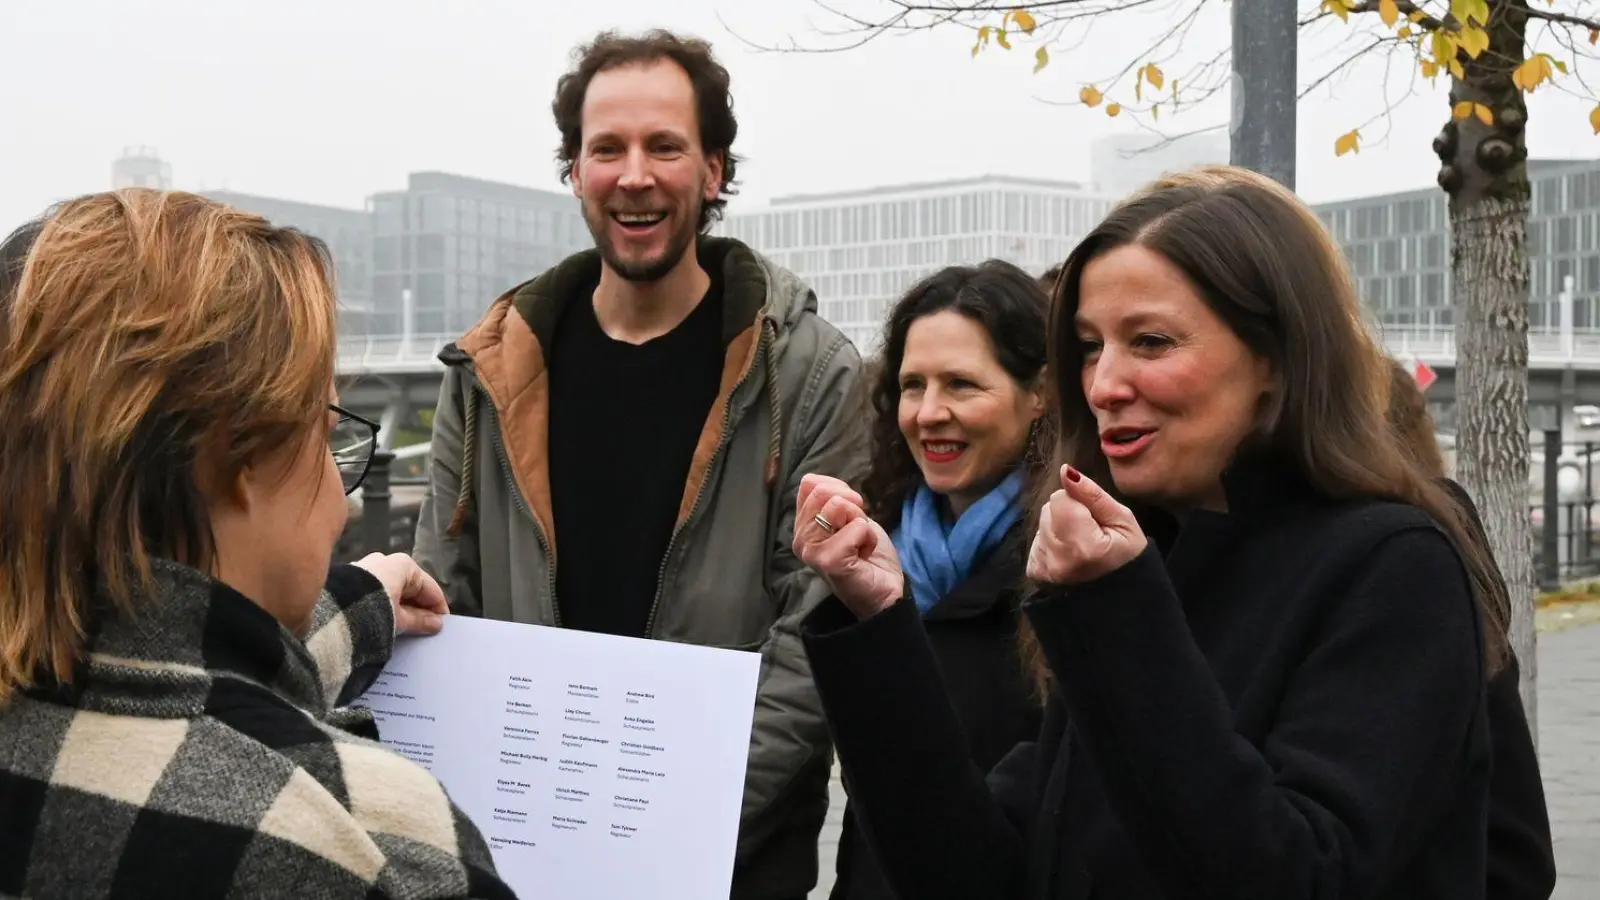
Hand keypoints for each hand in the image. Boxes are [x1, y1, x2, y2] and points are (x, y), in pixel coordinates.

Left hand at [353, 552, 448, 635]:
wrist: (331, 613)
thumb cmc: (373, 611)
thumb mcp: (400, 619)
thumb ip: (420, 620)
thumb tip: (436, 623)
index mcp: (404, 565)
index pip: (430, 588)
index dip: (438, 608)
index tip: (442, 625)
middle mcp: (386, 560)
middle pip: (410, 586)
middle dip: (419, 607)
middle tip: (425, 628)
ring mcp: (367, 567)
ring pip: (392, 588)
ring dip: (401, 606)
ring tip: (405, 627)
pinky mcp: (352, 579)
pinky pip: (376, 591)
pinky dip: (384, 604)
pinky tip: (385, 620)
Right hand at [792, 474, 902, 618]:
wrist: (886, 592)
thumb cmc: (868, 555)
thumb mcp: (849, 517)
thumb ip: (831, 498)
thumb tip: (815, 480)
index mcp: (802, 526)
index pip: (810, 484)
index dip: (839, 490)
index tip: (850, 515)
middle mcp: (801, 539)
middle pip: (823, 492)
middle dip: (852, 506)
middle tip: (856, 533)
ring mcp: (812, 551)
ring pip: (838, 506)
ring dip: (861, 524)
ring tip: (859, 545)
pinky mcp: (828, 561)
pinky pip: (856, 527)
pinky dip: (868, 538)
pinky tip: (863, 556)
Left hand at [1027, 465, 1148, 585]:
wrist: (1118, 599)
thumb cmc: (1127, 557)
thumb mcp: (1123, 521)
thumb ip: (1092, 495)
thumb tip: (1066, 471)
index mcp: (1082, 545)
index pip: (1059, 498)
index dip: (1078, 503)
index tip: (1094, 520)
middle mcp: (1057, 559)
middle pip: (1048, 510)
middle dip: (1067, 515)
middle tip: (1090, 534)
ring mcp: (1043, 569)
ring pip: (1041, 525)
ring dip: (1058, 530)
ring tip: (1081, 548)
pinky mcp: (1035, 574)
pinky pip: (1036, 542)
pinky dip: (1050, 545)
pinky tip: (1069, 556)